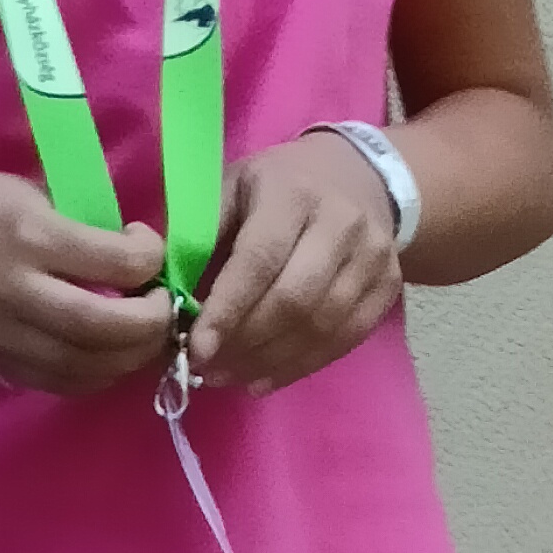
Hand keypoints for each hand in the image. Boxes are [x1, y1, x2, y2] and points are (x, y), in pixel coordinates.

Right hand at [0, 174, 176, 396]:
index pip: (115, 262)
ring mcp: (5, 336)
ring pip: (87, 366)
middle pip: (104, 326)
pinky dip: (100, 374)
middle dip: (152, 321)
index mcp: (29, 237)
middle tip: (162, 305)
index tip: (147, 248)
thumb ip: (83, 226)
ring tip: (143, 334)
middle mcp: (16, 292)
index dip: (150, 258)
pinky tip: (110, 355)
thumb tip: (137, 256)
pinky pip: (63, 384)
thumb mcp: (30, 193)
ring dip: (132, 355)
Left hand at [186, 132, 404, 394]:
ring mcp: (374, 256)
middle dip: (246, 342)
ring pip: (323, 325)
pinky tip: (264, 378)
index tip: (196, 347)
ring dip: (270, 361)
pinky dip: (302, 366)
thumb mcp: (230, 185)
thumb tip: (163, 289)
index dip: (228, 308)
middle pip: (294, 299)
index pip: (260, 259)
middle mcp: (342, 224)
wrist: (360, 174)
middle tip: (207, 368)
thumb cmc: (277, 184)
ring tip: (228, 376)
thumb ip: (198, 233)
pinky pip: (346, 338)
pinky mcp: (389, 285)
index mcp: (293, 193)